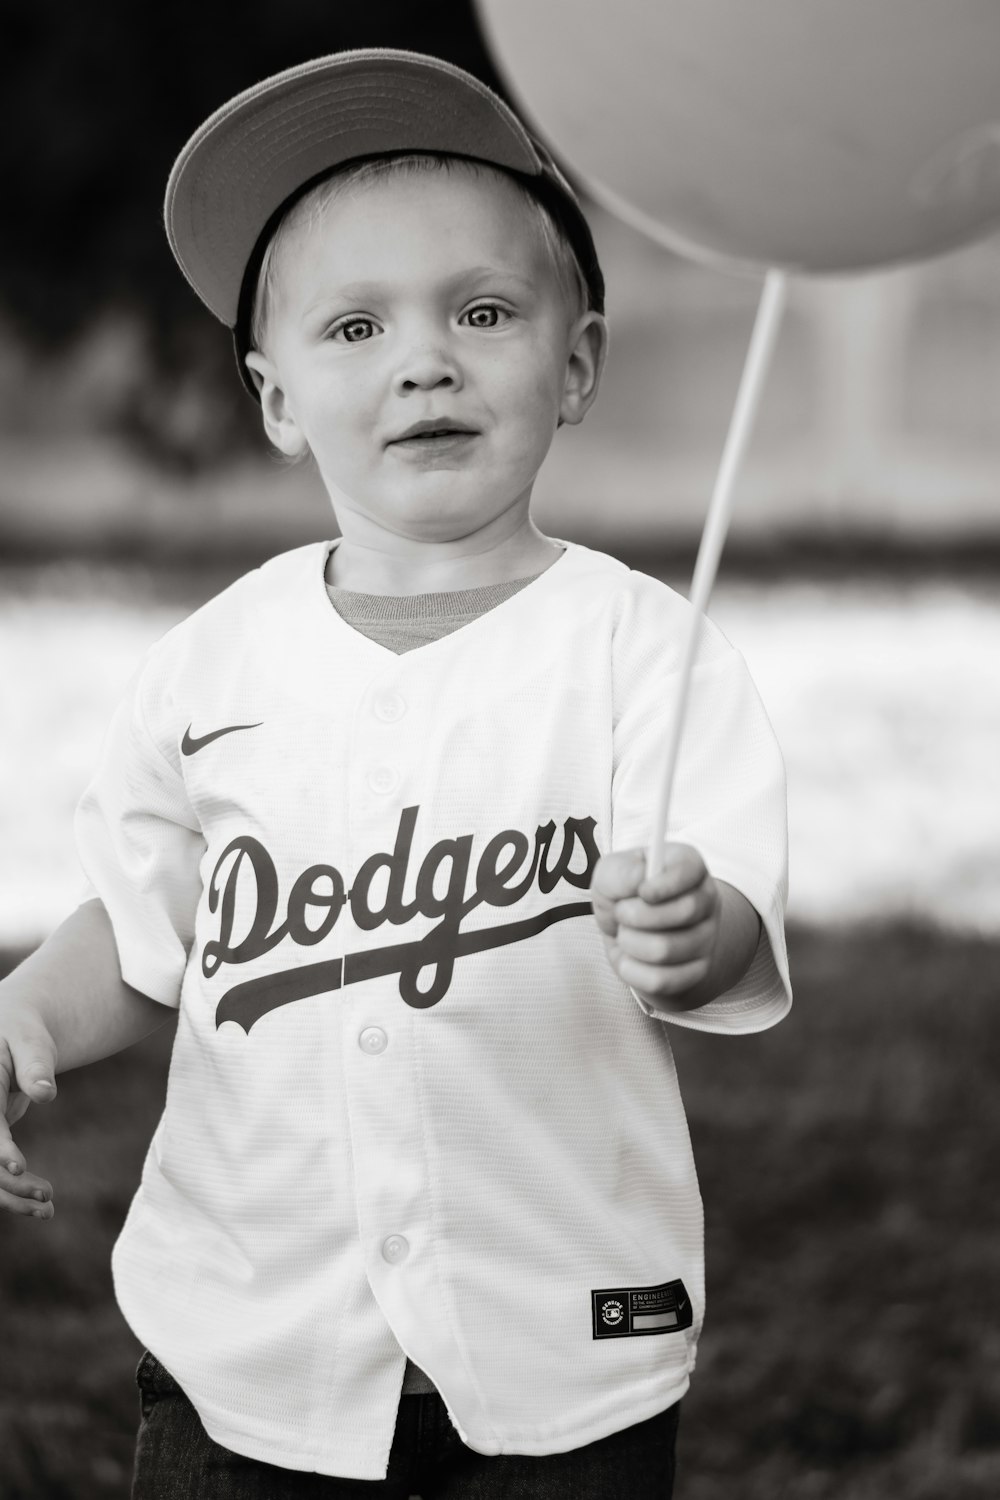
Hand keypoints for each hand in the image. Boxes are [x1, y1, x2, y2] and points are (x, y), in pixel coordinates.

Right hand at [0, 1004, 57, 1219]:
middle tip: (47, 1196)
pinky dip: (14, 1190)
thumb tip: (44, 1094)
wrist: (14, 1029)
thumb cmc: (25, 1030)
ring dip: (11, 1196)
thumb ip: (36, 1064)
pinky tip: (43, 1205)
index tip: (18, 1168)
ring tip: (48, 1209)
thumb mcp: (31, 1039)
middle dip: (7, 1182)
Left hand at [591, 843, 720, 1011]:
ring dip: (630, 942)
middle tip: (621, 912)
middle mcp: (705, 900)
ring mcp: (706, 939)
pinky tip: (630, 957)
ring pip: (666, 950)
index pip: (691, 872)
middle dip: (636, 915)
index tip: (642, 892)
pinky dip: (633, 971)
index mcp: (689, 866)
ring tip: (626, 934)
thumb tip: (639, 880)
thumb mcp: (611, 873)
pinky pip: (662, 980)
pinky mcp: (696, 972)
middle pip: (684, 912)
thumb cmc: (622, 895)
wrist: (625, 933)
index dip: (664, 885)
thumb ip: (621, 872)